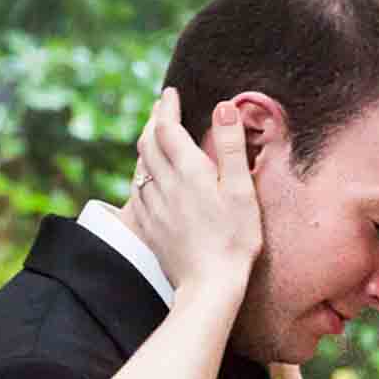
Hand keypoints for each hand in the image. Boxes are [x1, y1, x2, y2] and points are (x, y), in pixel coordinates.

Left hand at [125, 87, 261, 306]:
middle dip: (152, 121)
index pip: (167, 127)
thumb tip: (222, 107)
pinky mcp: (149, 227)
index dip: (166, 106)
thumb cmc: (234, 239)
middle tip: (160, 109)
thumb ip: (231, 146)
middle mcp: (164, 184)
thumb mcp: (241, 190)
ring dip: (145, 145)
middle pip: (147, 143)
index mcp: (188, 171)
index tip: (170, 93)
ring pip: (139, 166)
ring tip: (154, 136)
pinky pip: (136, 191)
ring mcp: (152, 207)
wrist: (209, 285)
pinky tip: (148, 177)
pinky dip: (141, 173)